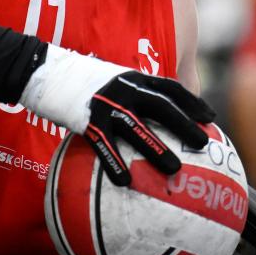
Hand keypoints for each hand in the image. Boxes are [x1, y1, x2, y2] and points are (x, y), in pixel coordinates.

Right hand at [19, 45, 212, 184]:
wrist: (44, 71)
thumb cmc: (80, 80)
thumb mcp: (111, 79)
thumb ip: (132, 92)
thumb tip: (154, 116)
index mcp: (134, 77)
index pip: (170, 88)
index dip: (192, 102)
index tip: (210, 117)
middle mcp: (125, 87)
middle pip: (162, 106)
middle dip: (186, 124)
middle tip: (205, 143)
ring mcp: (106, 103)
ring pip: (138, 127)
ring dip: (158, 148)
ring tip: (175, 168)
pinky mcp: (87, 119)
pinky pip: (105, 146)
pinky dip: (116, 164)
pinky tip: (125, 183)